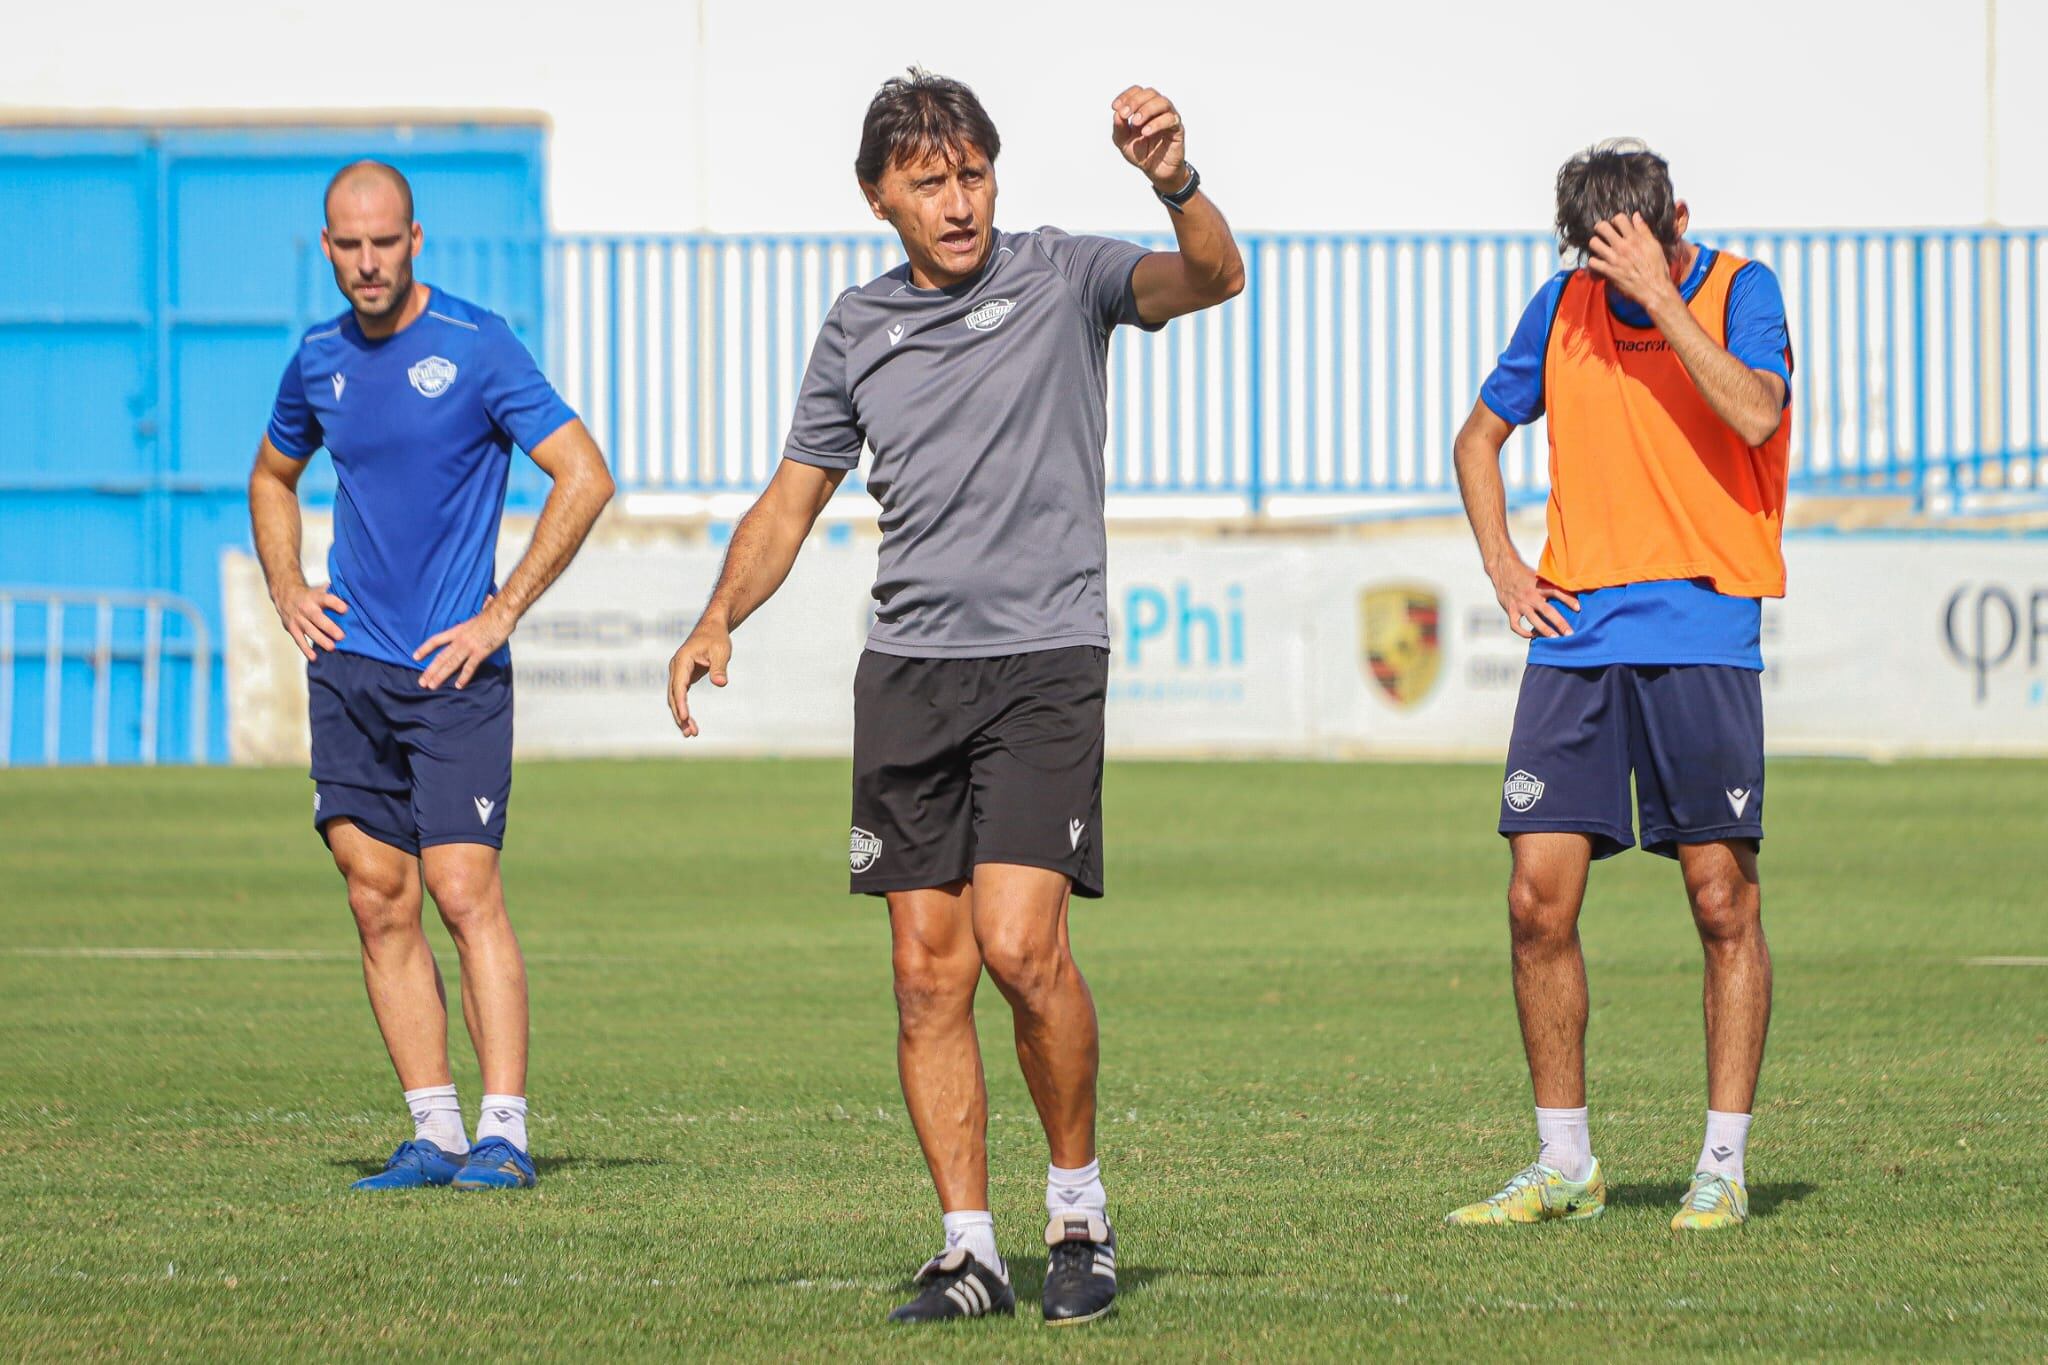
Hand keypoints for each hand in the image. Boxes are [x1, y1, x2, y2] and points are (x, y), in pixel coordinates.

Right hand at [273, 581, 347, 661]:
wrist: (284, 594)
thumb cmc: (308, 595)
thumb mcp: (320, 590)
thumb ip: (334, 594)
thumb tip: (353, 597)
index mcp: (315, 597)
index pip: (326, 599)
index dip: (335, 603)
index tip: (345, 609)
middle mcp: (306, 608)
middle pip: (317, 617)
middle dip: (329, 627)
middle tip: (341, 636)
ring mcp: (298, 619)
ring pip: (309, 630)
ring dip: (320, 640)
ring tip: (331, 647)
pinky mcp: (292, 628)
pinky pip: (299, 640)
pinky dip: (305, 649)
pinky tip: (314, 657)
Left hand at [413, 598, 514, 689]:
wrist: (502, 613)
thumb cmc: (493, 612)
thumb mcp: (480, 612)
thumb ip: (478, 611)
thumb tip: (486, 600)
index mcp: (457, 630)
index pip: (436, 640)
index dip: (424, 649)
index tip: (415, 657)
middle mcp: (460, 639)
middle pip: (441, 657)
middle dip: (430, 670)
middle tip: (422, 682)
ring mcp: (469, 646)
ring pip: (451, 663)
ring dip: (441, 675)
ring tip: (432, 685)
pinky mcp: (480, 652)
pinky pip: (470, 667)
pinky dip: (464, 677)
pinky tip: (458, 686)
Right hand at [666, 621, 731, 739]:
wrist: (712, 628)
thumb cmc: (717, 638)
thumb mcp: (721, 651)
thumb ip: (720, 668)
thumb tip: (721, 683)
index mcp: (682, 660)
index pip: (679, 685)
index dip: (681, 702)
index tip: (684, 717)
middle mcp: (675, 667)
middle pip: (673, 696)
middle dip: (680, 715)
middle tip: (690, 733)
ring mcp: (677, 673)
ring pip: (675, 698)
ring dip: (680, 716)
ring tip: (691, 733)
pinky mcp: (683, 677)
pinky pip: (680, 696)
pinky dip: (683, 709)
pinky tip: (689, 722)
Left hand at [1110, 86, 1186, 191]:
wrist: (1156, 171)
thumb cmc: (1141, 154)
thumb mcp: (1123, 142)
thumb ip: (1119, 129)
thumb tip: (1117, 114)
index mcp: (1144, 108)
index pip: (1137, 91)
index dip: (1126, 96)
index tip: (1115, 107)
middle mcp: (1157, 109)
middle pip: (1150, 93)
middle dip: (1135, 101)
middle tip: (1125, 114)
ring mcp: (1169, 117)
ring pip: (1162, 102)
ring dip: (1147, 109)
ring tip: (1135, 123)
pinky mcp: (1177, 129)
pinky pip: (1170, 119)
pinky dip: (1157, 124)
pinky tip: (1146, 132)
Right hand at [1488, 557, 1579, 639]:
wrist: (1503, 570)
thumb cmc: (1524, 573)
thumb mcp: (1539, 575)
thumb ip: (1550, 585)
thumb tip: (1570, 590)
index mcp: (1540, 585)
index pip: (1557, 591)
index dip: (1568, 599)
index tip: (1579, 608)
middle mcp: (1531, 596)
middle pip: (1548, 611)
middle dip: (1560, 623)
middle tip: (1570, 634)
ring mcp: (1520, 604)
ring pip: (1534, 620)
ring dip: (1545, 630)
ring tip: (1555, 638)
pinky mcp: (1510, 610)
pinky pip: (1516, 625)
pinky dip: (1523, 632)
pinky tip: (1532, 635)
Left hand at [1585, 213, 1681, 313]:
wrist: (1654, 289)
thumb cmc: (1657, 267)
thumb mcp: (1654, 245)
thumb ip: (1644, 230)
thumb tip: (1636, 216)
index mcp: (1635, 239)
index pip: (1619, 218)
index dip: (1616, 219)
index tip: (1617, 225)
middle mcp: (1622, 247)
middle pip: (1602, 227)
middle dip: (1601, 227)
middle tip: (1603, 232)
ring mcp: (1613, 259)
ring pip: (1594, 243)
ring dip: (1595, 243)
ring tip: (1600, 246)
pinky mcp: (1608, 271)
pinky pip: (1593, 262)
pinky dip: (1593, 261)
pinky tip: (1599, 261)